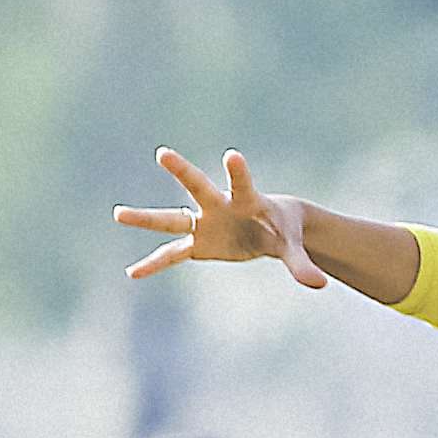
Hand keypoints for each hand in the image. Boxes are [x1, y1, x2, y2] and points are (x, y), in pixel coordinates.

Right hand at [114, 146, 334, 288]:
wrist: (273, 229)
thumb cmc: (285, 230)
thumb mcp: (293, 247)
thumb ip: (302, 264)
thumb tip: (320, 284)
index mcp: (248, 201)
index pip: (242, 184)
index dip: (238, 172)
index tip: (231, 155)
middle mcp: (220, 206)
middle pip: (197, 188)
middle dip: (183, 172)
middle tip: (163, 153)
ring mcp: (205, 224)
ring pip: (172, 219)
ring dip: (146, 218)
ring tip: (117, 213)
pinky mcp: (199, 244)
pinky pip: (172, 255)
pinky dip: (155, 264)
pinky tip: (133, 273)